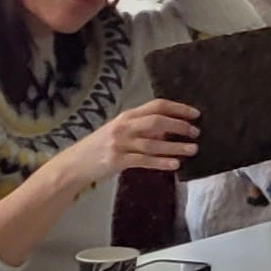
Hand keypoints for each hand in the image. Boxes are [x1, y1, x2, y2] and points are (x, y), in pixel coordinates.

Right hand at [75, 99, 201, 188]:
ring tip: (193, 149)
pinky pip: (144, 161)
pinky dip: (161, 162)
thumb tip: (171, 128)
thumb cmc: (100, 146)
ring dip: (176, 146)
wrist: (75, 163)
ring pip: (153, 143)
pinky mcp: (117, 160)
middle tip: (196, 132)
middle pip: (157, 121)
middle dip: (180, 125)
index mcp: (127, 115)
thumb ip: (142, 127)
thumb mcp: (120, 131)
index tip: (195, 114)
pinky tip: (175, 164)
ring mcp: (120, 143)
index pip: (156, 105)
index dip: (178, 108)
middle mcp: (124, 126)